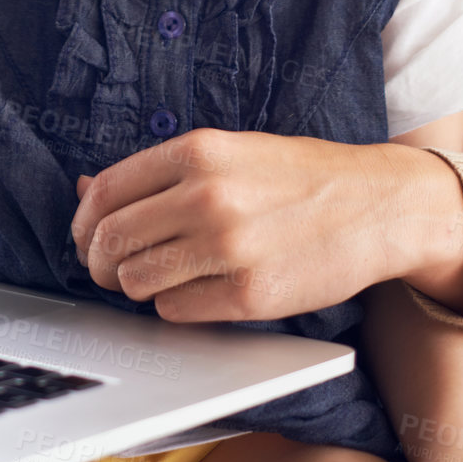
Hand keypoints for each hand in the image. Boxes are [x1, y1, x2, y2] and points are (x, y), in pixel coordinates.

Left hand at [69, 129, 462, 322]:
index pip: (106, 192)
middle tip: (107, 269)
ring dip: (135, 286)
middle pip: (111, 239)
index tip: (86, 237)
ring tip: (157, 278)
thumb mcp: (229, 151)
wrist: (378, 204)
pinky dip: (174, 305)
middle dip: (98, 261)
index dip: (84, 222)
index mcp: (198, 151)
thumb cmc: (300, 176)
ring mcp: (228, 247)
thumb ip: (159, 171)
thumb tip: (86, 190)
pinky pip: (176, 310)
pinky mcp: (250, 295)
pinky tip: (195, 290)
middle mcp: (207, 195)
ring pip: (136, 281)